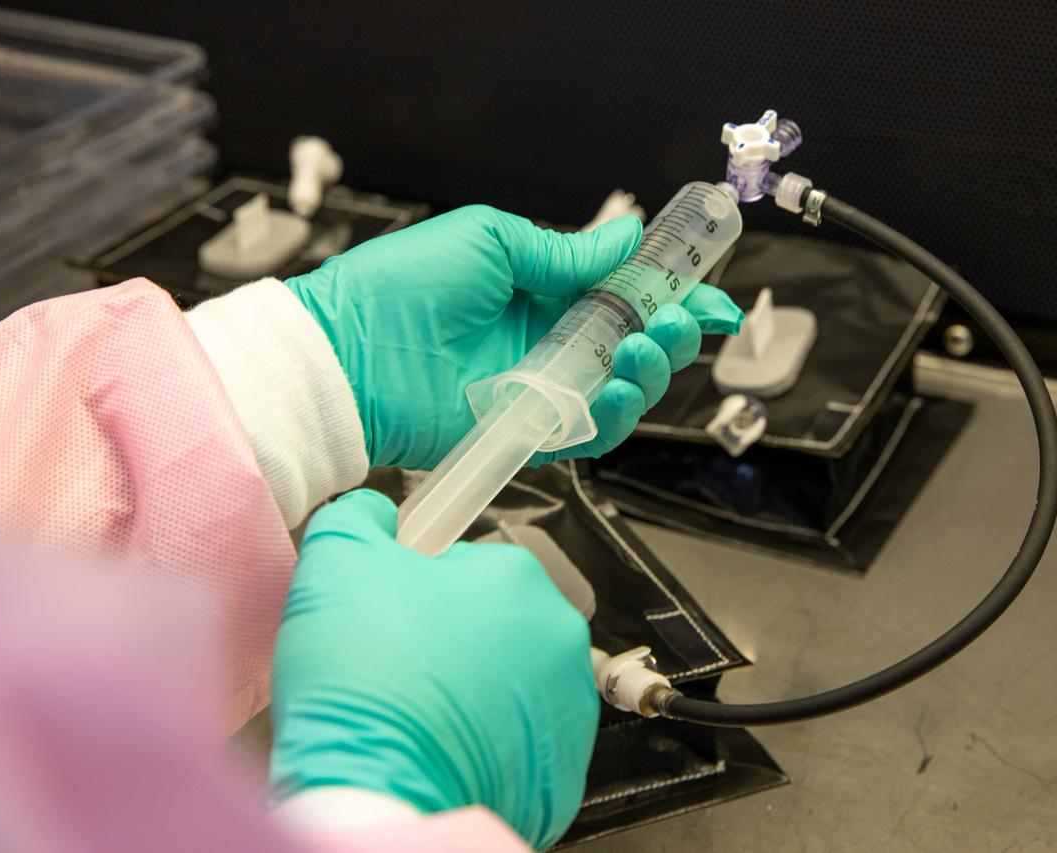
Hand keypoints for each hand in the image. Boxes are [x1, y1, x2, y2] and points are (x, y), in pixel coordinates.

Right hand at [269, 489, 598, 848]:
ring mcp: (568, 705)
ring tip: (413, 711)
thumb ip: (361, 518)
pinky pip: (517, 741)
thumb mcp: (336, 559)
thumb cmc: (366, 680)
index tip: (390, 617)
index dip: (416, 590)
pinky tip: (439, 747)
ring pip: (507, 682)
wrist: (379, 789)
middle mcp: (557, 636)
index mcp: (516, 576)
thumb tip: (374, 513)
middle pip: (493, 623)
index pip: (465, 566)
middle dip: (448, 639)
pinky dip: (484, 744)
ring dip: (468, 691)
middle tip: (394, 666)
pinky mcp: (561, 768)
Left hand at [285, 206, 742, 468]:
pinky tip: (621, 385)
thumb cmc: (400, 287)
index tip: (710, 291)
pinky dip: (617, 412)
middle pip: (636, 344)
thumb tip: (625, 235)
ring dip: (652, 369)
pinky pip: (590, 431)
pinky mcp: (528, 432)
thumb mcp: (490, 242)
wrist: (345, 352)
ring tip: (646, 346)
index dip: (673, 295)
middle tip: (686, 320)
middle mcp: (548, 342)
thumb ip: (563, 251)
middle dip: (675, 332)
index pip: (624, 295)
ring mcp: (541, 389)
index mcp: (542, 292)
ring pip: (624, 390)